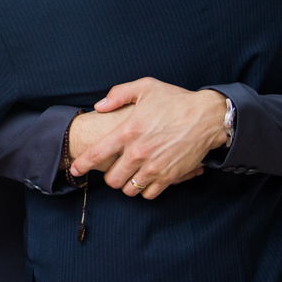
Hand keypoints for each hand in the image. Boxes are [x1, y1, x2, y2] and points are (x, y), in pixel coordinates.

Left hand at [71, 78, 225, 199]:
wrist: (207, 117)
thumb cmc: (175, 100)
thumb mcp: (145, 87)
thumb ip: (117, 94)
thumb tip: (99, 106)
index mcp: (128, 130)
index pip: (97, 154)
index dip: (82, 164)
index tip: (74, 169)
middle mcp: (138, 152)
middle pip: (112, 179)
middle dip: (110, 176)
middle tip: (114, 169)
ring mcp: (154, 166)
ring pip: (129, 190)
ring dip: (127, 185)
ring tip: (130, 175)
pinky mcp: (169, 176)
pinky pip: (149, 194)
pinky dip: (145, 190)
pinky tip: (146, 179)